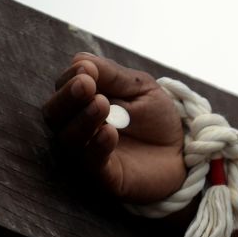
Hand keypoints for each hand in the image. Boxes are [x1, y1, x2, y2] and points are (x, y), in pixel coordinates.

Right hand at [43, 52, 185, 203]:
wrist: (182, 150)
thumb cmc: (156, 116)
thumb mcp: (140, 88)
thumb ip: (113, 76)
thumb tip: (80, 60)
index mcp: (82, 102)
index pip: (64, 87)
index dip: (71, 77)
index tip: (86, 69)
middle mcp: (77, 127)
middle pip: (55, 114)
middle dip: (68, 98)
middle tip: (85, 85)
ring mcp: (88, 153)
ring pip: (70, 138)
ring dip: (83, 120)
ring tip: (101, 104)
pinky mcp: (105, 176)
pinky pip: (92, 163)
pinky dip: (97, 147)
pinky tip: (109, 133)